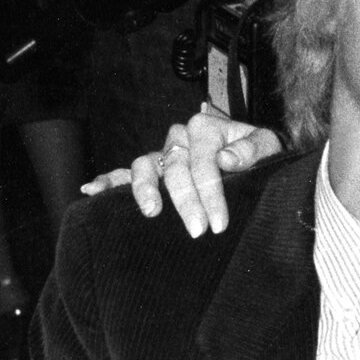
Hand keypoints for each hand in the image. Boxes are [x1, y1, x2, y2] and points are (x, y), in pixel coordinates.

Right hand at [79, 103, 285, 236]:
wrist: (257, 157)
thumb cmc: (261, 154)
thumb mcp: (267, 147)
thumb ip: (251, 150)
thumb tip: (225, 158)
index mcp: (206, 128)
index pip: (204, 162)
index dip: (211, 193)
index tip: (219, 223)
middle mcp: (181, 138)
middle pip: (176, 169)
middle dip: (185, 201)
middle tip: (196, 231)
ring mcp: (165, 153)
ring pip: (145, 166)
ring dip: (144, 189)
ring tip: (152, 212)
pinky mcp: (155, 168)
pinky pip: (126, 172)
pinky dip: (110, 180)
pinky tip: (92, 190)